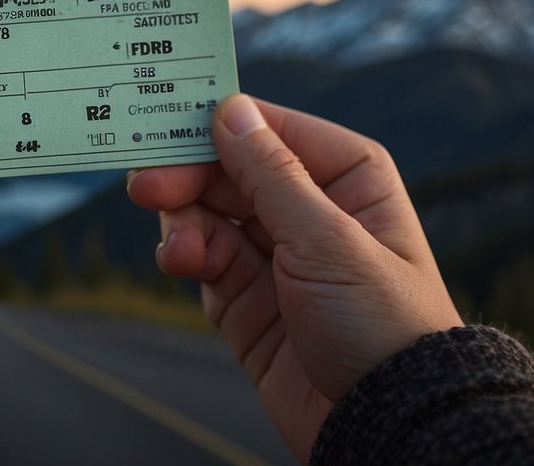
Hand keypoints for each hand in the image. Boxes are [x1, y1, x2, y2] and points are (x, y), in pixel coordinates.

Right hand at [127, 94, 461, 459]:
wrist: (386, 424)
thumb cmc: (382, 323)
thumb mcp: (328, 239)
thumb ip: (271, 173)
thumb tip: (230, 109)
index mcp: (345, 177)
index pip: (268, 129)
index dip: (217, 123)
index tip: (165, 124)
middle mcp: (307, 207)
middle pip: (226, 168)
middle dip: (186, 176)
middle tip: (147, 185)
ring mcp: (272, 253)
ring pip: (205, 210)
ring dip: (182, 221)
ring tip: (179, 250)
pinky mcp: (243, 296)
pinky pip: (200, 256)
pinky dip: (182, 254)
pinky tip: (181, 263)